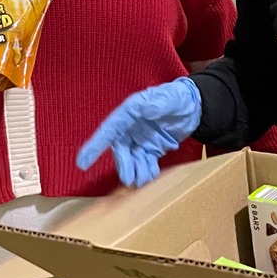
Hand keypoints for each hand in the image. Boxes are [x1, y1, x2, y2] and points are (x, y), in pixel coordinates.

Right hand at [77, 77, 201, 187]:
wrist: (194, 107)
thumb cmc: (178, 97)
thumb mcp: (170, 97)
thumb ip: (158, 103)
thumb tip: (145, 110)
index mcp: (130, 111)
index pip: (109, 129)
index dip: (95, 146)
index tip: (82, 162)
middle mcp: (131, 127)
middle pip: (120, 148)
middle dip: (122, 164)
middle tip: (129, 179)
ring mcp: (140, 139)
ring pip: (132, 159)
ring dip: (135, 170)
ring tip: (143, 179)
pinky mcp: (151, 149)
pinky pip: (144, 163)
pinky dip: (146, 171)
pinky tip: (151, 176)